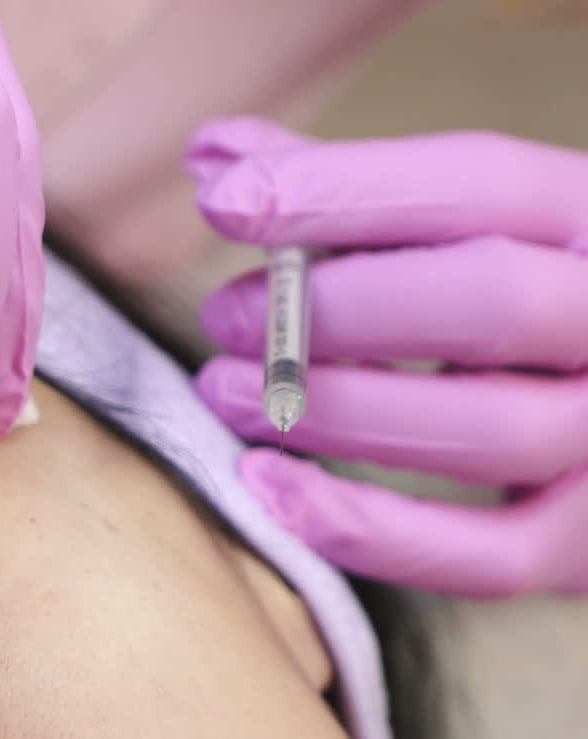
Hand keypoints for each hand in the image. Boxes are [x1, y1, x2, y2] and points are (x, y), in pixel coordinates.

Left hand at [188, 116, 587, 597]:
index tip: (222, 200)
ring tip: (227, 392)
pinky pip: (484, 558)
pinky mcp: (584, 547)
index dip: (343, 190)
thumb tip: (213, 154)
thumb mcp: (464, 232)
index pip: (480, 186)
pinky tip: (266, 487)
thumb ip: (349, 194)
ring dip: (335, 415)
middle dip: (335, 311)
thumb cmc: (511, 312)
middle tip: (226, 318)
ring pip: (485, 432)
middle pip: (487, 304)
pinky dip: (367, 531)